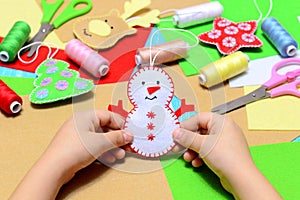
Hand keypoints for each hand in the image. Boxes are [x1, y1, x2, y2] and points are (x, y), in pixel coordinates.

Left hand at [10, 110, 132, 199]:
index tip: (129, 134)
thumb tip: (128, 135)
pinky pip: (93, 145)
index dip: (120, 125)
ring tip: (120, 155)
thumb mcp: (101, 142)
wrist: (54, 168)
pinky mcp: (75, 147)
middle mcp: (81, 123)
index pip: (109, 116)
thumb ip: (117, 138)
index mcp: (86, 116)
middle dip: (117, 139)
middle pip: (105, 128)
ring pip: (99, 138)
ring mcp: (78, 135)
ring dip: (111, 147)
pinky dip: (102, 151)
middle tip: (126, 146)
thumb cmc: (75, 149)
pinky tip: (109, 159)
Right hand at [172, 112, 281, 199]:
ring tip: (188, 158)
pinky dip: (201, 155)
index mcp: (222, 122)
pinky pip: (209, 150)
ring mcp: (226, 141)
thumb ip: (187, 137)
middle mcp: (225, 129)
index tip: (176, 134)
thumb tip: (176, 132)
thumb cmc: (226, 157)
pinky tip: (196, 163)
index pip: (199, 118)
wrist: (241, 178)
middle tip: (178, 147)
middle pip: (200, 130)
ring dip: (193, 150)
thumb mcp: (202, 145)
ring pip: (203, 142)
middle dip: (188, 141)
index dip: (186, 126)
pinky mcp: (225, 153)